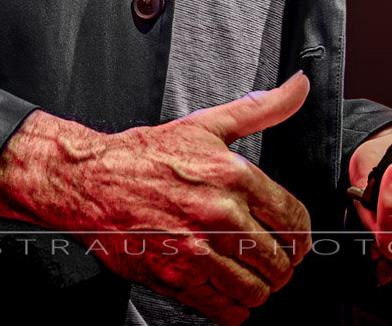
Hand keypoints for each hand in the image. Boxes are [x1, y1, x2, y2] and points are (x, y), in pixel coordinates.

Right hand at [0, 72, 313, 323]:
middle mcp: (220, 216)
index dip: (300, 237)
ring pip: (254, 290)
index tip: (296, 242)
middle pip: (279, 261)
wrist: (90, 181)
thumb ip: (261, 109)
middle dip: (282, 265)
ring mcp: (197, 251)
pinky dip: (233, 308)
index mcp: (235, 177)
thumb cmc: (144, 155)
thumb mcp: (207, 123)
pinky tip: (228, 294)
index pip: (294, 220)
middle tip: (273, 262)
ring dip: (260, 289)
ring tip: (252, 278)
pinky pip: (223, 309)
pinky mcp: (175, 278)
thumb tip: (298, 88)